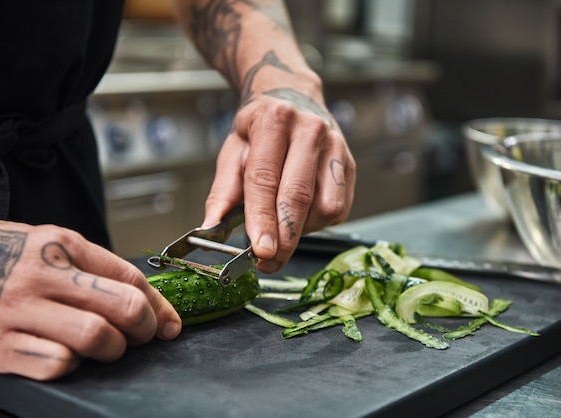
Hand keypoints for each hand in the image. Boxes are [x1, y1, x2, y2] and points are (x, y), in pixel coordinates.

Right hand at [0, 222, 181, 380]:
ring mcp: (17, 312)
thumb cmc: (5, 260)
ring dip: (112, 349)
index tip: (169, 324)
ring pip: (97, 338)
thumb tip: (151, 303)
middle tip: (142, 335)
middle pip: (125, 307)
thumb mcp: (48, 247)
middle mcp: (41, 276)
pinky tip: (64, 354)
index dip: (160, 305)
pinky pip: (58, 365)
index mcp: (60, 246)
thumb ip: (94, 269)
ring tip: (106, 346)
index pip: (131, 277)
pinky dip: (70, 365)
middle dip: (145, 328)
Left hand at [202, 72, 355, 272]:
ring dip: (302, 230)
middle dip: (284, 237)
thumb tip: (210, 230)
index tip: (259, 250)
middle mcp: (310, 130)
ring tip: (282, 228)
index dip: (262, 219)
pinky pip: (339, 208)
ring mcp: (335, 147)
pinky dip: (318, 223)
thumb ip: (222, 192)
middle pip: (299, 196)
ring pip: (325, 207)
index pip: (266, 179)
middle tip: (268, 261)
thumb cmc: (260, 129)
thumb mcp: (232, 150)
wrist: (294, 98)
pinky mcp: (350, 164)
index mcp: (273, 121)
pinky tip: (300, 216)